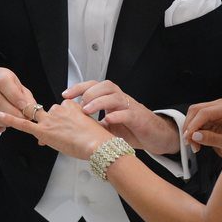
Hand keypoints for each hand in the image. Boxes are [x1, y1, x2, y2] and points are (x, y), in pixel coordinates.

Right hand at [0, 67, 37, 137]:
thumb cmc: (9, 90)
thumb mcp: (20, 90)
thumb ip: (27, 100)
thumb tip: (32, 110)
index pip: (3, 82)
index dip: (15, 96)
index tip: (24, 107)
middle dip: (10, 112)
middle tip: (21, 119)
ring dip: (1, 120)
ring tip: (11, 124)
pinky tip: (0, 128)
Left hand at [0, 99, 111, 159]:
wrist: (98, 145)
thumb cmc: (96, 138)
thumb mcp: (87, 127)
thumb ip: (73, 126)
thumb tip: (63, 132)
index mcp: (71, 105)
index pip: (62, 109)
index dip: (63, 120)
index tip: (70, 128)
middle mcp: (59, 109)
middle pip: (51, 113)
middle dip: (54, 123)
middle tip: (68, 135)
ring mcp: (51, 119)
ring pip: (41, 119)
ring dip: (47, 127)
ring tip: (63, 137)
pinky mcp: (44, 131)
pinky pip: (23, 124)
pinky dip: (10, 119)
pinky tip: (1, 116)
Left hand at [63, 80, 180, 154]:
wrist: (155, 136)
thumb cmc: (132, 129)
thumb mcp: (108, 127)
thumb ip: (93, 124)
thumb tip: (72, 127)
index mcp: (112, 99)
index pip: (94, 86)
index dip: (79, 88)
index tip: (66, 95)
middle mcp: (121, 100)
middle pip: (105, 86)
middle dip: (89, 93)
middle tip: (79, 105)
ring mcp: (130, 107)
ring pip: (115, 96)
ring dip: (99, 102)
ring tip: (87, 110)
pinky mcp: (139, 118)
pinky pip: (128, 113)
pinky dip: (117, 115)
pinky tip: (108, 120)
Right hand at [182, 99, 221, 159]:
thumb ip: (211, 139)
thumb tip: (195, 135)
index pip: (205, 113)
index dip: (193, 125)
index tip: (188, 137)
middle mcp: (220, 105)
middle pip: (196, 110)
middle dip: (189, 127)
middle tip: (189, 143)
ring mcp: (214, 108)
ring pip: (193, 114)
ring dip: (190, 130)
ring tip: (194, 145)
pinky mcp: (209, 114)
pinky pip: (195, 119)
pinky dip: (192, 131)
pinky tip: (196, 142)